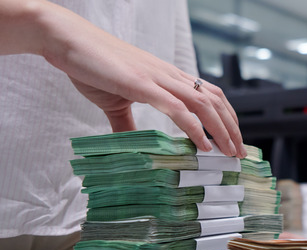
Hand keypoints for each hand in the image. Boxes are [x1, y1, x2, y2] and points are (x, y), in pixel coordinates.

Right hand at [0, 0, 245, 157]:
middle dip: (232, 128)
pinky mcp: (141, 84)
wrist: (66, 40)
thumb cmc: (90, 66)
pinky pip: (177, 108)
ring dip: (222, 130)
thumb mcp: (115, 101)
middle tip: (240, 153)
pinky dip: (195, 128)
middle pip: (215, 101)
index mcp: (167, 77)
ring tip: (230, 152)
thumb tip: (133, 144)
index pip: (210, 96)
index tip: (233, 139)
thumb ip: (128, 123)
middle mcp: (169, 76)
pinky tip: (203, 145)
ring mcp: (157, 79)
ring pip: (204, 104)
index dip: (226, 117)